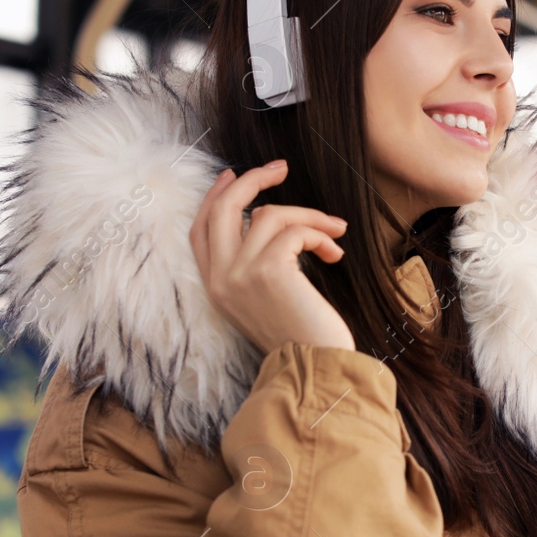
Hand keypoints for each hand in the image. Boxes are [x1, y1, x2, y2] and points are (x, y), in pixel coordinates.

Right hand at [190, 159, 355, 355]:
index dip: (215, 197)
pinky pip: (294, 230)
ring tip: (335, 230)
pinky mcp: (269, 270)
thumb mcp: (265, 299)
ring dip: (308, 216)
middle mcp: (220, 279)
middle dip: (251, 180)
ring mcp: (240, 274)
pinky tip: (334, 254)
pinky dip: (320, 235)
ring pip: (268, 214)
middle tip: (281, 168)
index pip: (200, 229)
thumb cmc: (302, 335)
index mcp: (215, 287)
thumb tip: (263, 215)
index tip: (233, 174)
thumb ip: (254, 265)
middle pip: (222, 209)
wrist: (317, 367)